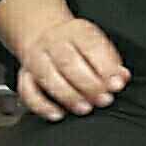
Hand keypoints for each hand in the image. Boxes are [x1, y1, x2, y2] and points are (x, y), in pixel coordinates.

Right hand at [13, 14, 127, 120]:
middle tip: (104, 100)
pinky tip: (58, 114)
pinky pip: (28, 92)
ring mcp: (36, 58)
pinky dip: (42, 105)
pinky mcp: (24, 75)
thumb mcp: (96, 45)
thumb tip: (121, 78)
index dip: (105, 67)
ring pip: (48, 77)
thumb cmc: (77, 47)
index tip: (116, 85)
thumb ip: (110, 62)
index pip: (91, 46)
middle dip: (89, 84)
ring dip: (68, 96)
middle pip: (68, 62)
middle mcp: (53, 42)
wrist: (44, 36)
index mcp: (76, 31)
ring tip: (85, 108)